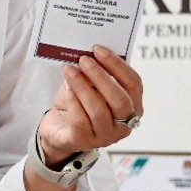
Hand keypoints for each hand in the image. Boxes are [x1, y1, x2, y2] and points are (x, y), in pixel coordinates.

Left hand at [38, 45, 143, 165]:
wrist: (57, 128)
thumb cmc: (77, 104)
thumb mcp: (90, 86)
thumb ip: (97, 73)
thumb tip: (92, 54)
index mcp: (132, 107)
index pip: (133, 84)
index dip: (117, 65)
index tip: (98, 49)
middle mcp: (123, 124)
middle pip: (119, 99)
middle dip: (100, 76)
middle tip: (83, 59)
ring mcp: (105, 136)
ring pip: (98, 110)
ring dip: (82, 86)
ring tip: (69, 70)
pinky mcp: (83, 141)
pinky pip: (80, 120)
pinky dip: (73, 100)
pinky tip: (66, 89)